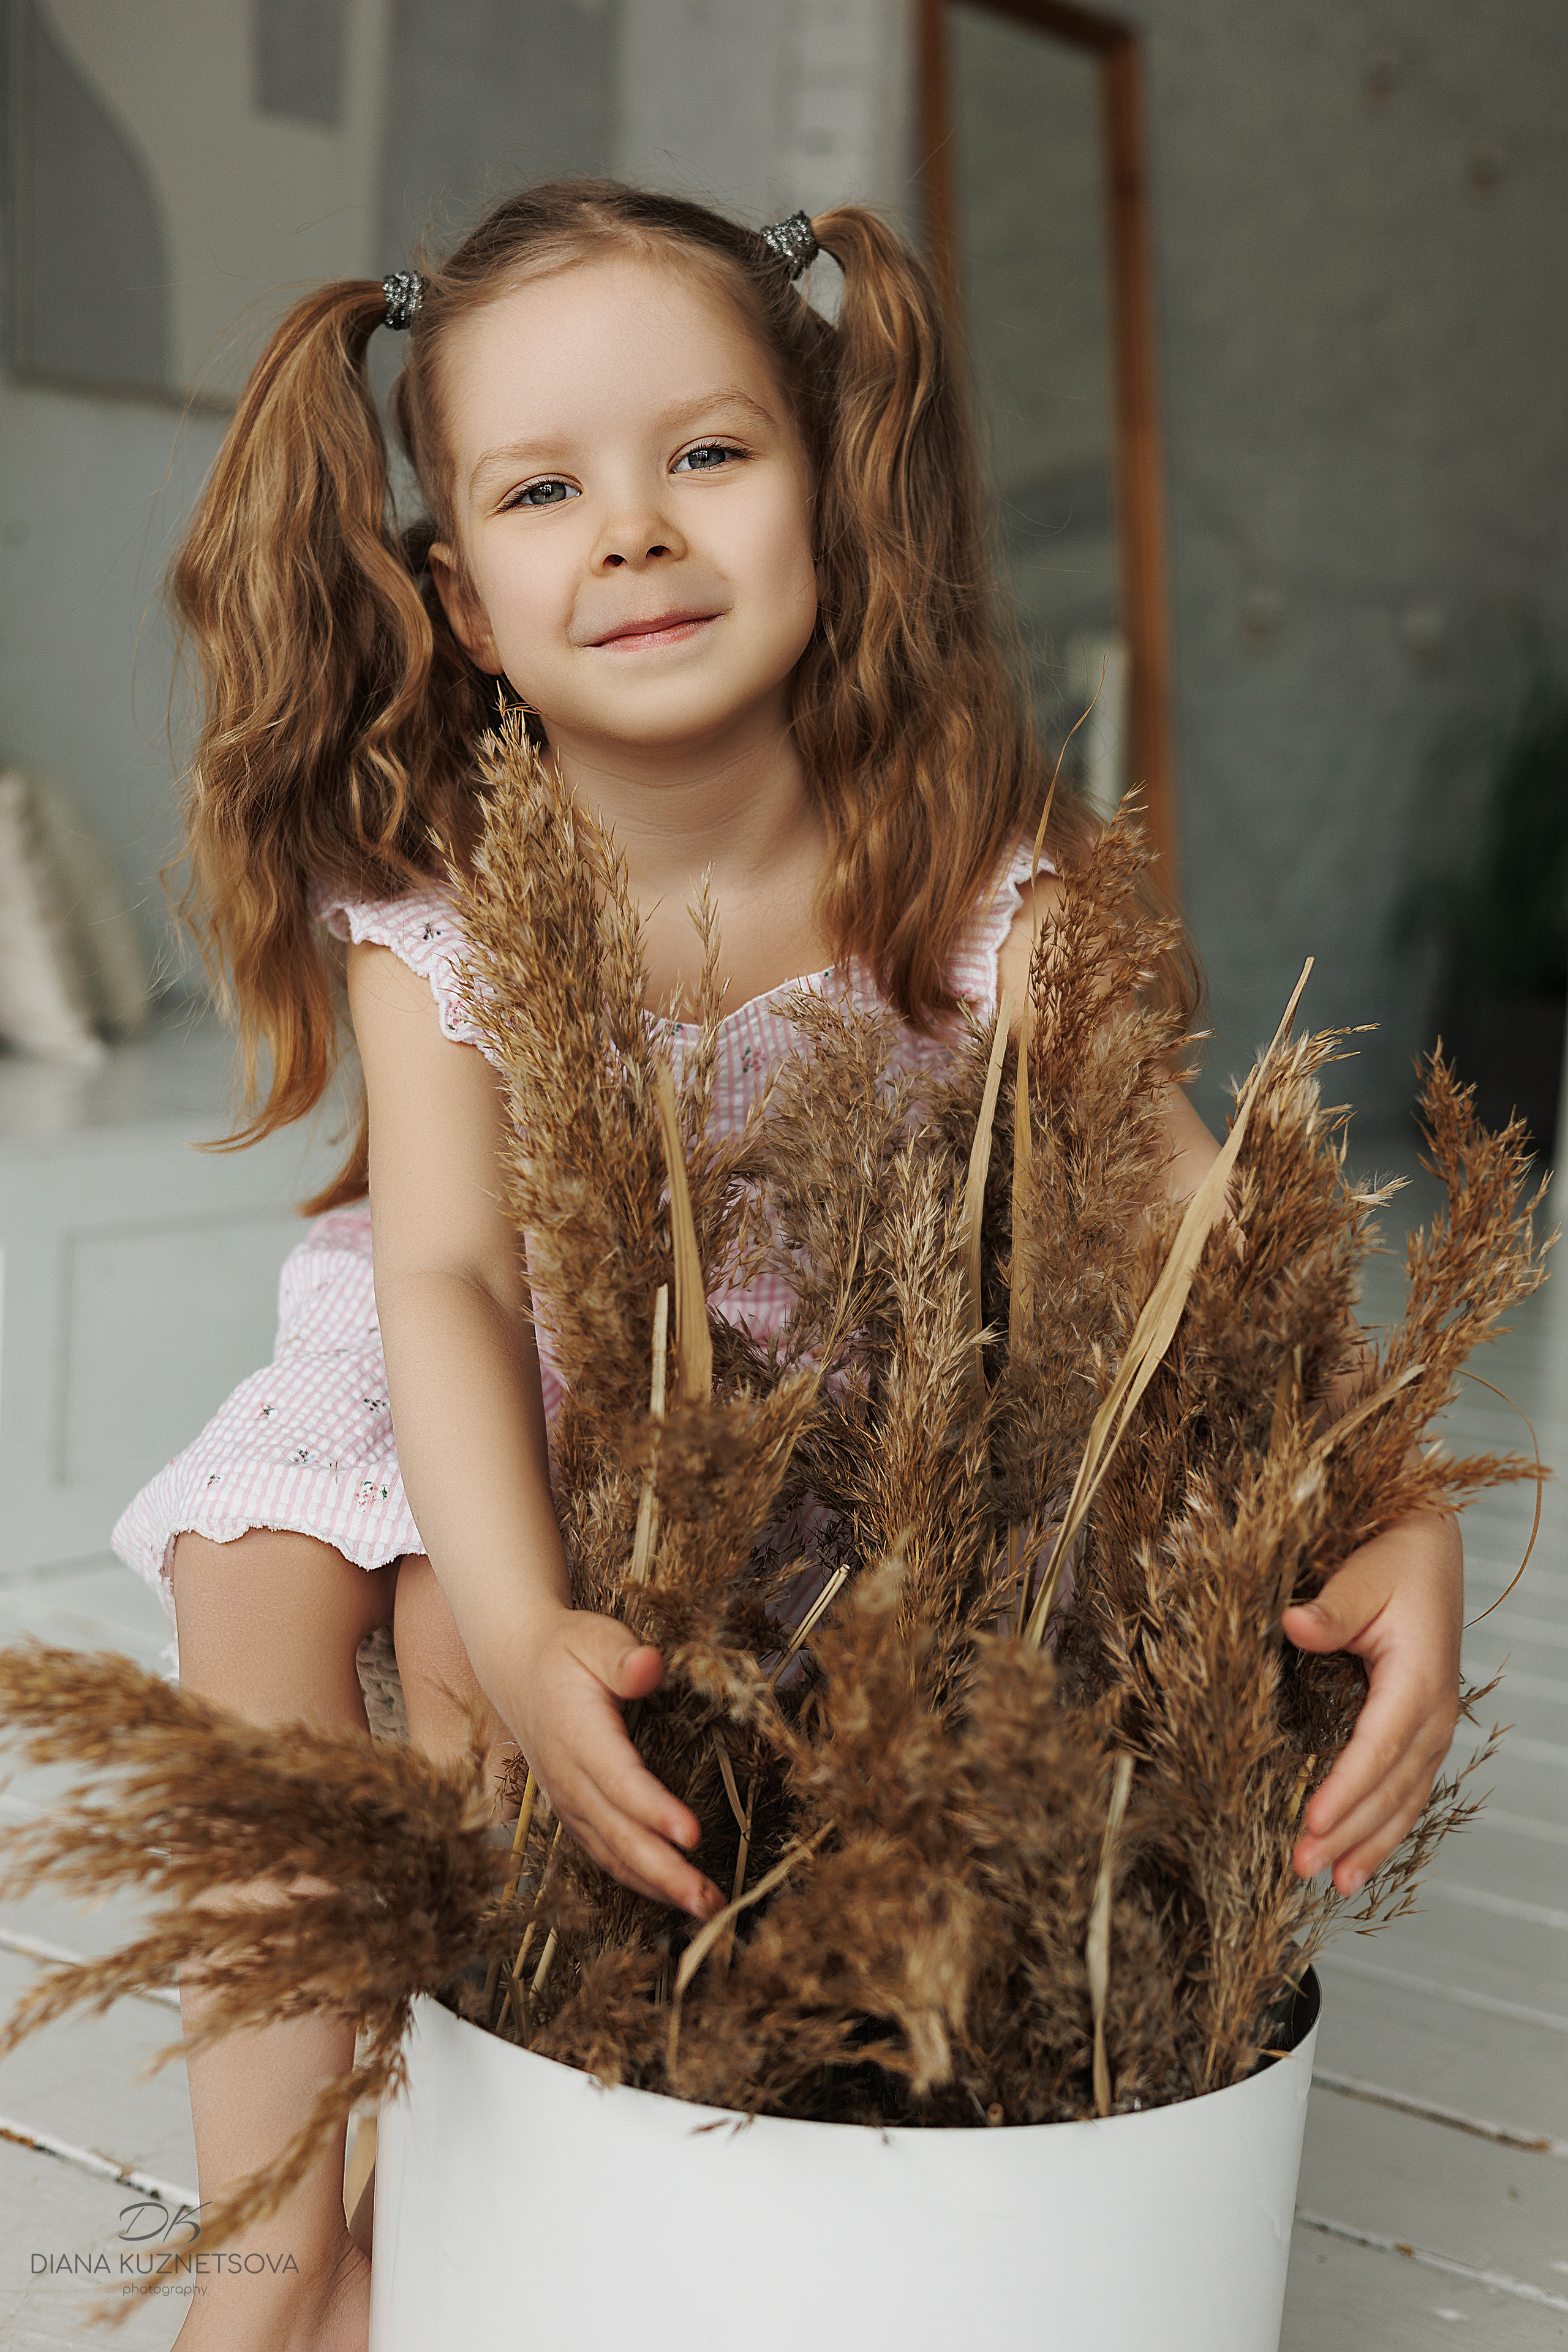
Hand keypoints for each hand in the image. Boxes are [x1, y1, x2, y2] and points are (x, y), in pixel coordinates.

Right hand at [496, 1606, 723, 1921]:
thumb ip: (622, 1656)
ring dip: (657, 1885)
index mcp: (576, 1734)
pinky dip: (637, 1878)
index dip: (654, 1811)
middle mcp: (567, 1778)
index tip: (691, 1835)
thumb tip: (649, 1666)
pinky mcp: (573, 1812)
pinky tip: (670, 1893)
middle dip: (664, 1871)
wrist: (517, 1668)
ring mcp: (567, 1801)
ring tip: (705, 1908)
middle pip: (617, 1833)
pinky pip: (605, 1853)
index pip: (619, 1780)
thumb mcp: (594, 1638)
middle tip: (709, 1900)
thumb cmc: (567, 1650)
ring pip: (611, 1853)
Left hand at [1282, 1510, 1462, 1895]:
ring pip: (1403, 1799)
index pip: (1378, 1745)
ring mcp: (1433, 1725)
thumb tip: (1294, 1624)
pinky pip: (1406, 1790)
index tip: (1310, 1821)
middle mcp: (1433, 1711)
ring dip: (1368, 1842)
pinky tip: (1357, 1858)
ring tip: (1333, 1882)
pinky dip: (1383, 1827)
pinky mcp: (1421, 1730)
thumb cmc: (1395, 1559)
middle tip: (1300, 1866)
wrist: (1428, 1549)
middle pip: (1390, 1785)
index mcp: (1418, 1678)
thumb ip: (1332, 1607)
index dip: (1345, 1787)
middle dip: (1347, 1831)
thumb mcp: (1364, 1573)